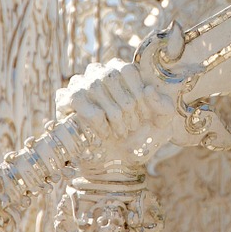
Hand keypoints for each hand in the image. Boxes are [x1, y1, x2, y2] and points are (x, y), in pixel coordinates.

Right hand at [55, 59, 180, 160]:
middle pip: (110, 76)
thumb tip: (149, 90)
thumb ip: (164, 106)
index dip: (137, 94)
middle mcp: (100, 72)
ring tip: (120, 132)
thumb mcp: (162, 123)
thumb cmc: (140, 137)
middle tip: (132, 127)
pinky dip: (96, 120)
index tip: (144, 115)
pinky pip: (78, 101)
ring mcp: (80, 84)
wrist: (118, 161)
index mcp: (123, 71)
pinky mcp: (65, 101)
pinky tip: (104, 133)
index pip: (127, 70)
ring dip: (112, 114)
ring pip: (94, 87)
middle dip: (126, 107)